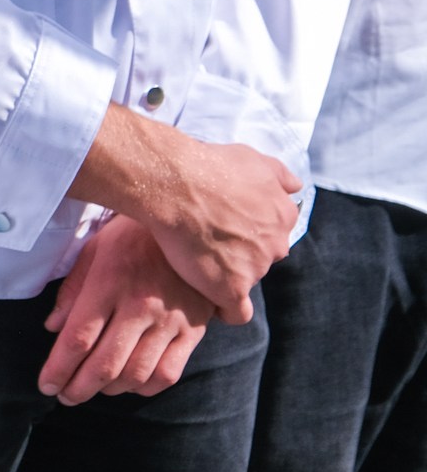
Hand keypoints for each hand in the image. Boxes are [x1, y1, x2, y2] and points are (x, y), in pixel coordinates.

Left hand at [39, 214, 216, 402]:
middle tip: (64, 396)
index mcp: (109, 284)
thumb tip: (53, 328)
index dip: (58, 368)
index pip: (78, 338)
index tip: (45, 384)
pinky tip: (129, 384)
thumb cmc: (132, 237)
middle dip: (79, 388)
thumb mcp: (93, 251)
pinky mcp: (194, 330)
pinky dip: (145, 387)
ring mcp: (170, 320)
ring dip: (109, 390)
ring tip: (93, 389)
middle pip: (105, 363)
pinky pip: (169, 372)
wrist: (191, 224)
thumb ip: (72, 291)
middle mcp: (140, 306)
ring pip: (136, 373)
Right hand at [68, 103, 299, 324]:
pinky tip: (210, 299)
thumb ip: (279, 175)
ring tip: (194, 259)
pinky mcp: (230, 288)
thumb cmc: (210, 167)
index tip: (226, 227)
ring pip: (245, 279)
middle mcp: (275, 244)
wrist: (176, 184)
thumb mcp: (253, 159)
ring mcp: (255, 268)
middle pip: (261, 257)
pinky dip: (225, 309)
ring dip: (225, 273)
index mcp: (282, 215)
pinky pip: (236, 312)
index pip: (273, 233)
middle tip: (208, 240)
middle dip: (239, 252)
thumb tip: (295, 187)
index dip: (248, 231)